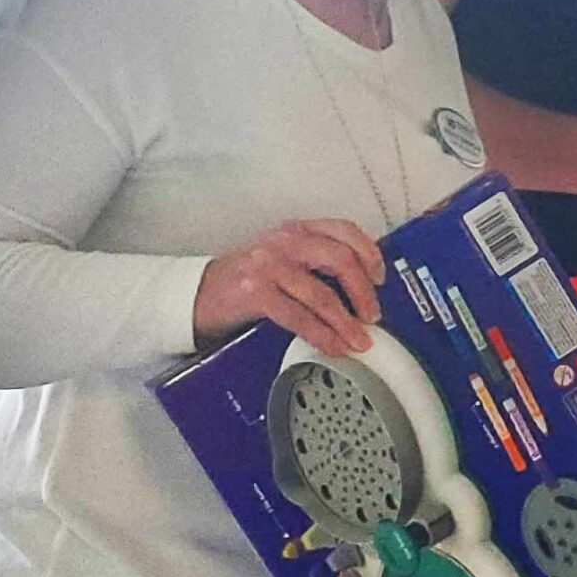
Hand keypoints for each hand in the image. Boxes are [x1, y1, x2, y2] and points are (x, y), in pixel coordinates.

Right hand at [193, 218, 384, 358]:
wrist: (195, 294)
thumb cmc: (243, 280)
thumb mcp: (280, 259)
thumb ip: (312, 262)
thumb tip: (358, 286)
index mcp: (294, 230)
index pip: (344, 229)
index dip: (369, 253)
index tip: (380, 276)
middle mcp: (284, 242)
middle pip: (341, 259)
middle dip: (364, 291)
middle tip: (373, 315)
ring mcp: (269, 266)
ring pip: (323, 293)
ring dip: (346, 322)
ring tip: (358, 340)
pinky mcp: (256, 292)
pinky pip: (299, 317)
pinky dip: (322, 335)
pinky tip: (332, 347)